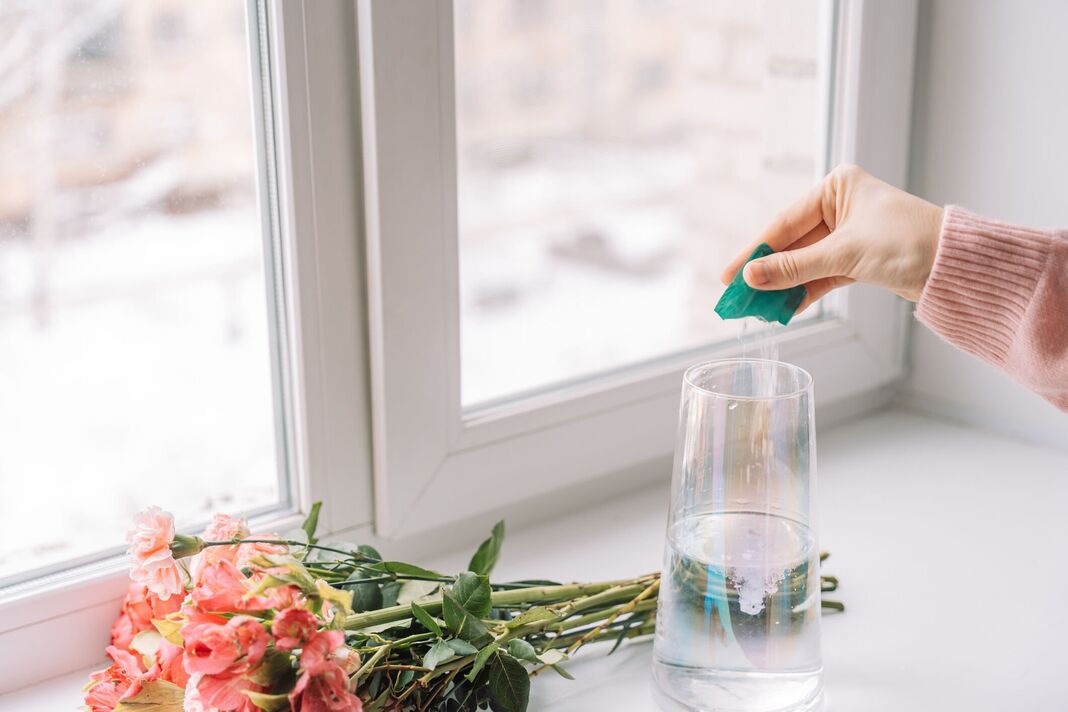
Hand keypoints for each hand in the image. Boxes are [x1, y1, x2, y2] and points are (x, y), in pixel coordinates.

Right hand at [720, 164, 944, 311]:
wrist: (956, 265)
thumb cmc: (909, 242)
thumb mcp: (844, 253)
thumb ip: (794, 267)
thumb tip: (751, 277)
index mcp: (837, 187)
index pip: (784, 223)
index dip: (754, 252)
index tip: (730, 276)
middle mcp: (841, 206)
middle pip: (791, 244)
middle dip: (767, 273)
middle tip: (738, 297)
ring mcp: (849, 234)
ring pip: (804, 262)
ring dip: (783, 286)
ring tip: (756, 308)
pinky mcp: (858, 258)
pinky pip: (821, 275)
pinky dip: (804, 291)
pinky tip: (784, 308)